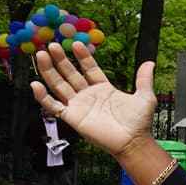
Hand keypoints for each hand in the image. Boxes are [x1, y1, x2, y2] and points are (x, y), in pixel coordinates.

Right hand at [31, 42, 156, 158]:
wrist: (132, 142)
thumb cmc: (139, 123)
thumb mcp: (145, 96)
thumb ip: (144, 79)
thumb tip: (150, 62)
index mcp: (103, 88)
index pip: (89, 68)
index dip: (82, 57)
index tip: (75, 43)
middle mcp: (89, 95)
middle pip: (70, 74)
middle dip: (61, 60)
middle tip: (52, 45)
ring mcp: (79, 105)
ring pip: (59, 85)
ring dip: (49, 71)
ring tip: (41, 55)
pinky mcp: (72, 117)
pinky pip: (53, 105)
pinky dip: (42, 96)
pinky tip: (35, 84)